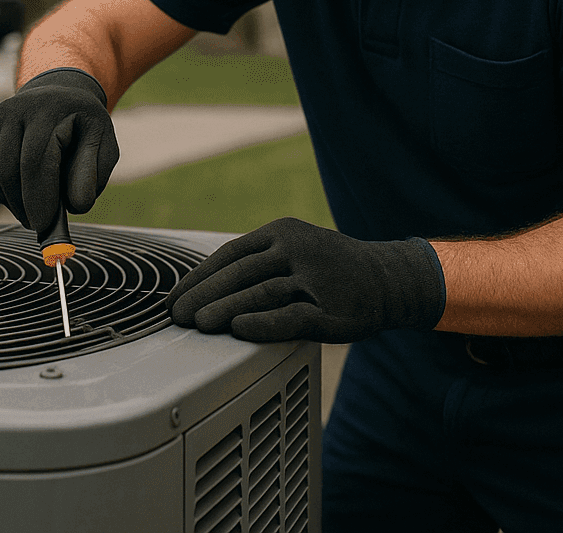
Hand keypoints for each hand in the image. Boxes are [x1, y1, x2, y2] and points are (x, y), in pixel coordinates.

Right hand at [0, 68, 118, 238]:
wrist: (58, 98)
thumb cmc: (83, 128)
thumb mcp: (103, 145)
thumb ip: (92, 175)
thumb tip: (76, 207)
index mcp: (50, 109)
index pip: (35, 160)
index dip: (37, 197)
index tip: (43, 224)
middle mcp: (16, 108)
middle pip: (9, 169)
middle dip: (22, 205)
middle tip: (36, 225)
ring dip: (10, 201)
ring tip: (31, 209)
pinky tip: (15, 196)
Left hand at [167, 217, 446, 342]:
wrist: (388, 279)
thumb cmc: (331, 269)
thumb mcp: (294, 250)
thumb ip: (258, 263)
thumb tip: (206, 287)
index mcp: (282, 232)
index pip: (230, 254)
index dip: (198, 277)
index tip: (174, 296)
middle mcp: (296, 249)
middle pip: (240, 272)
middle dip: (203, 295)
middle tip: (178, 315)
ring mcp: (315, 278)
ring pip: (261, 292)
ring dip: (224, 308)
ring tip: (198, 324)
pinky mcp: (331, 308)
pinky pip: (291, 316)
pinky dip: (262, 323)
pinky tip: (239, 330)